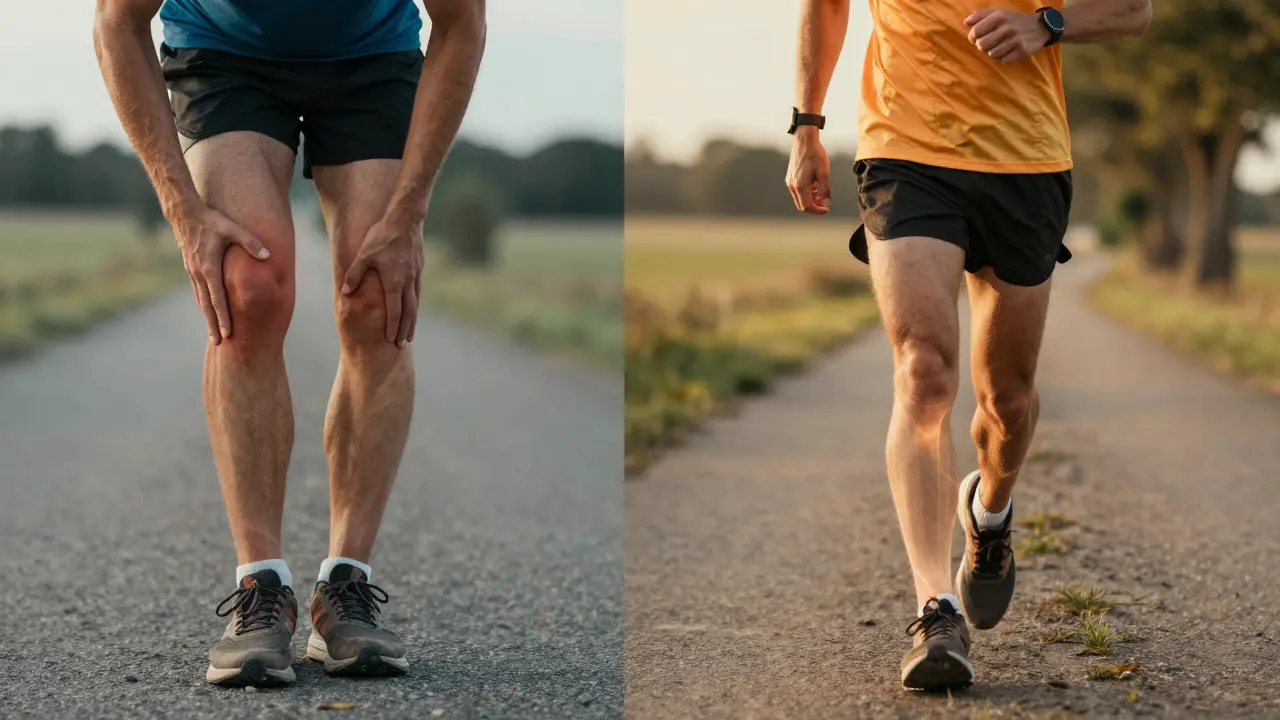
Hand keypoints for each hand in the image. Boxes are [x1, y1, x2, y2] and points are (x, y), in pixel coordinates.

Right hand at [171, 203, 270, 343]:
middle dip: (213, 325)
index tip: (227, 333)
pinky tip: (208, 310)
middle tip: (218, 343)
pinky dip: (204, 303)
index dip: (223, 317)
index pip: (218, 299)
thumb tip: (267, 255)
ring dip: (207, 317)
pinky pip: (198, 291)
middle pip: (207, 305)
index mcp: (208, 268)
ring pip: (201, 300)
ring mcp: (192, 272)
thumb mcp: (232, 228)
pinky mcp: (191, 268)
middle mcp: (198, 274)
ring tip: (213, 333)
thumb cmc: (210, 220)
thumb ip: (250, 242)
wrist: (183, 212)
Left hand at [340, 215, 424, 347]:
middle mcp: (408, 282)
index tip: (391, 340)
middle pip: (408, 312)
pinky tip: (414, 307)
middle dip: (405, 329)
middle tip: (403, 344)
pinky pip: (417, 291)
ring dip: (412, 320)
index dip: (392, 327)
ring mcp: (415, 275)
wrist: (405, 219)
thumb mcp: (363, 255)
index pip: (394, 311)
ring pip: (415, 303)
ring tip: (410, 332)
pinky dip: (415, 304)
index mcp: (394, 282)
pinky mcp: (419, 268)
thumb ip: (354, 275)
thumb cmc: (381, 237)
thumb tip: (345, 292)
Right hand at [785, 127, 831, 214]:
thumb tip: (826, 203)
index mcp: (800, 186)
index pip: (807, 207)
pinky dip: (807, 192)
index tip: (827, 208)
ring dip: (811, 199)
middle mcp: (792, 186)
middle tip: (825, 203)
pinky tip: (816, 186)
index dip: (818, 210)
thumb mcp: (824, 173)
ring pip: (800, 198)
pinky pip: (798, 190)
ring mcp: (790, 181)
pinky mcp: (791, 177)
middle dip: (814, 206)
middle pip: (802, 205)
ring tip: (822, 193)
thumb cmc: (815, 154)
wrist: (804, 140)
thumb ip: (825, 190)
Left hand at [965, 9, 1050, 63]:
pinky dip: (1004, 57)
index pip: (976, 31)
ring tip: (1001, 46)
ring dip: (994, 52)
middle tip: (989, 43)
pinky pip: (1003, 60)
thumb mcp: (999, 13)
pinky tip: (1009, 51)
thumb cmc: (1014, 20)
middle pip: (981, 45)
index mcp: (999, 17)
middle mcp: (1007, 28)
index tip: (975, 38)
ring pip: (992, 54)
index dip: (972, 37)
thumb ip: (980, 15)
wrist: (1040, 26)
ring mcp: (1015, 40)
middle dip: (983, 46)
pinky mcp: (1022, 51)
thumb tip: (965, 22)